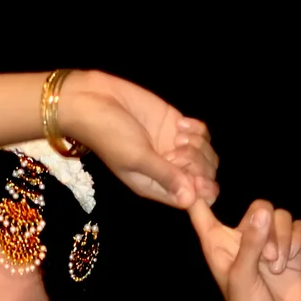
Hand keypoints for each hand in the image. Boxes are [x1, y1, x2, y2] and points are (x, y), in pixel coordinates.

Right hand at [59, 71, 218, 209]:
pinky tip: (181, 123)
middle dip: (198, 165)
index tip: (195, 177)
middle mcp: (167, 170)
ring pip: (205, 156)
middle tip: (179, 149)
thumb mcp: (136, 159)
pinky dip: (198, 129)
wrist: (95, 100)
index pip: (189, 199)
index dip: (200, 191)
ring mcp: (173, 147)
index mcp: (155, 186)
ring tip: (178, 134)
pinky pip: (202, 134)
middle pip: (202, 178)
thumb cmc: (109, 135)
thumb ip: (165, 177)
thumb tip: (190, 201)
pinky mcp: (176, 125)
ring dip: (199, 146)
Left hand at [188, 197, 300, 300]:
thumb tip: (263, 211)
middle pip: (258, 207)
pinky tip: (291, 261)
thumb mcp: (242, 277)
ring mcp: (270, 244)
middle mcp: (243, 240)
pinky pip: (299, 227)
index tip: (200, 175)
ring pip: (281, 217)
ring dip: (283, 239)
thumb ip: (251, 243)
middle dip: (266, 228)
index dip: (199, 191)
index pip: (202, 211)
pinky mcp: (293, 250)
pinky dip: (297, 240)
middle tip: (268, 259)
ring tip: (277, 267)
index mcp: (218, 245)